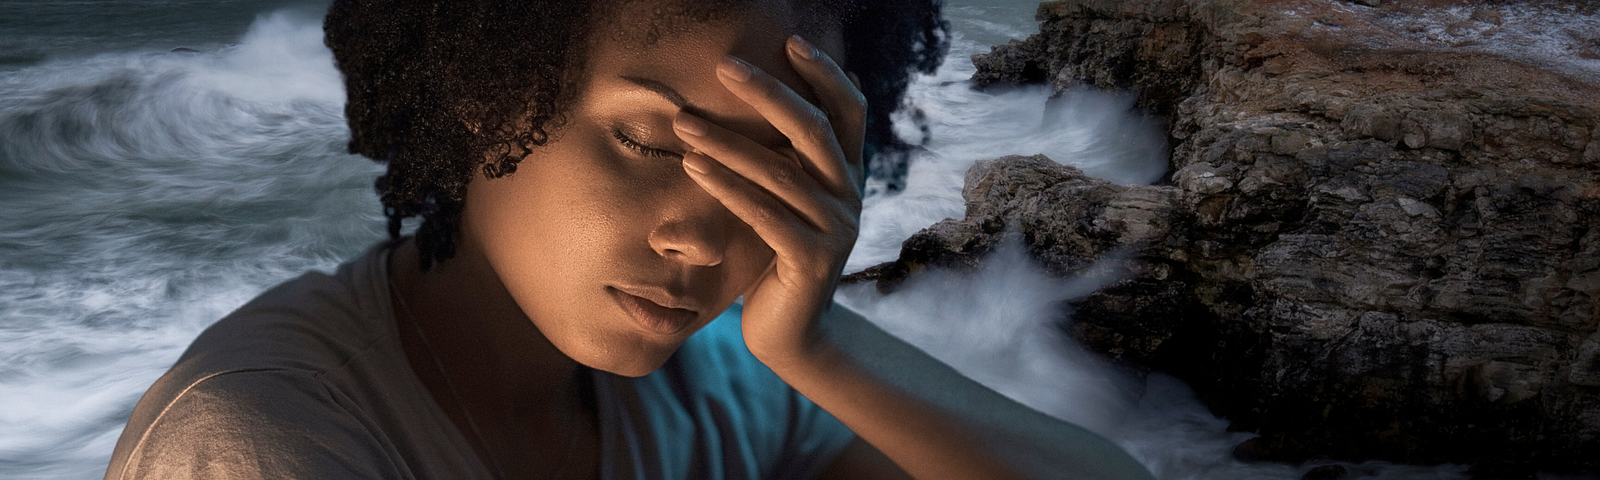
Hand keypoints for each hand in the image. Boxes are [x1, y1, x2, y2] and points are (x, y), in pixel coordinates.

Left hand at [672, 35, 865, 361]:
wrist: (792, 335)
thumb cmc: (777, 260)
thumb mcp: (786, 203)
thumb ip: (787, 162)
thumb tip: (765, 103)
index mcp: (848, 176)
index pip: (850, 111)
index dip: (826, 75)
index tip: (791, 41)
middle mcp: (850, 196)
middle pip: (814, 130)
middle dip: (767, 92)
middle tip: (723, 65)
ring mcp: (836, 229)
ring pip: (781, 172)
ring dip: (727, 142)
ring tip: (683, 122)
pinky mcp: (812, 260)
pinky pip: (764, 214)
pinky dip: (727, 187)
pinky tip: (693, 167)